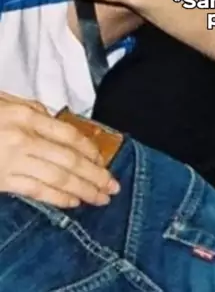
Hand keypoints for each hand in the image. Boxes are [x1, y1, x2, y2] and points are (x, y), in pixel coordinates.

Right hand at [0, 91, 118, 206]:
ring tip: (100, 198)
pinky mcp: (2, 181)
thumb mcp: (4, 101)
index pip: (68, 135)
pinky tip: (73, 202)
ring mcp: (13, 162)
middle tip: (113, 186)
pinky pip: (35, 191)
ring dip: (83, 190)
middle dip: (95, 175)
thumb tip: (54, 120)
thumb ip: (32, 110)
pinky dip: (57, 198)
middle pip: (69, 160)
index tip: (103, 160)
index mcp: (27, 117)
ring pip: (57, 178)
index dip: (90, 149)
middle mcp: (24, 139)